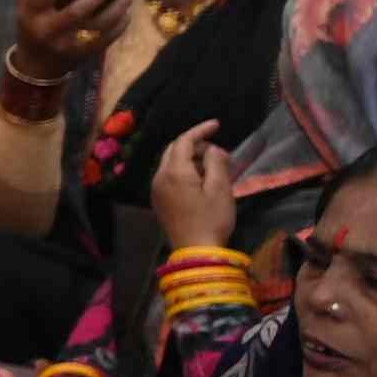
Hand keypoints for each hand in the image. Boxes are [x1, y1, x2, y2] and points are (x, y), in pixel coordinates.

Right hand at [14, 0, 127, 76]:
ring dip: (117, 8)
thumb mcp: (25, 2)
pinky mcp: (84, 54)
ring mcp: (67, 44)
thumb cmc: (32, 22)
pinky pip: (106, 39)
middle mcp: (48, 30)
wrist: (37, 64)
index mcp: (30, 12)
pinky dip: (120, 25)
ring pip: (97, 27)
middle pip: (74, 12)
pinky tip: (128, 11)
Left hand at [150, 119, 241, 255]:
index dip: (200, 130)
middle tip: (217, 151)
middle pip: (174, 150)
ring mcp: (156, 190)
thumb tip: (213, 149)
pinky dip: (184, 171)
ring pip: (171, 164)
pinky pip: (169, 177)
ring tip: (213, 167)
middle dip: (195, 145)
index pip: (184, 141)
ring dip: (191, 159)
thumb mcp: (221, 188)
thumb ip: (216, 163)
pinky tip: (201, 180)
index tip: (216, 124)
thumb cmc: (211, 219)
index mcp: (174, 172)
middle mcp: (159, 177)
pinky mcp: (159, 201)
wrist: (195, 251)